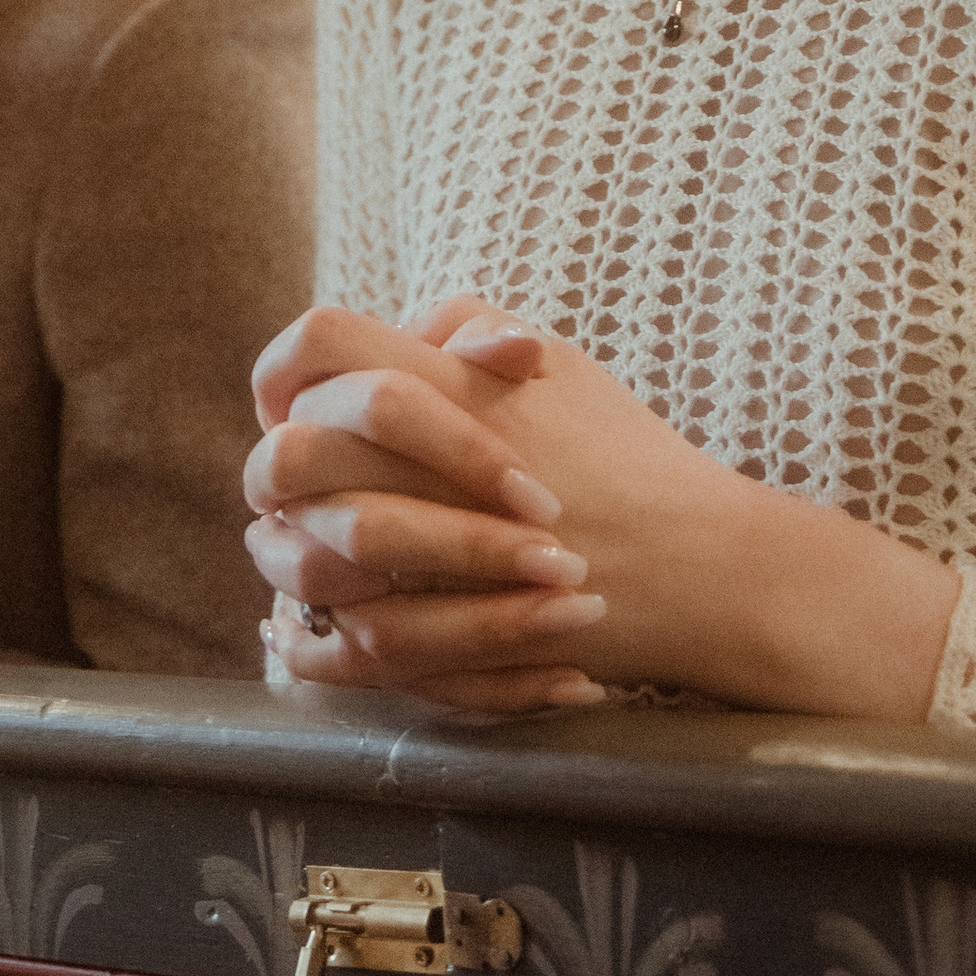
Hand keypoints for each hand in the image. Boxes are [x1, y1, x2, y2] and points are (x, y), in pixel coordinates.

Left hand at [247, 295, 959, 722]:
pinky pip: (335, 648)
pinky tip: (292, 632)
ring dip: (279, 559)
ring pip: (298, 559)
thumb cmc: (631, 459)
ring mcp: (432, 558)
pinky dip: (301, 646)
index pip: (321, 341)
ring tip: (281, 557)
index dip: (291, 369)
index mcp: (452, 386)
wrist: (700, 567)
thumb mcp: (562, 364)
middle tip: (291, 489)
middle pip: (288, 453)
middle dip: (275, 474)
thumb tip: (410, 327)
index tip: (300, 403)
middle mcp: (429, 465)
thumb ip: (477, 330)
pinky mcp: (444, 638)